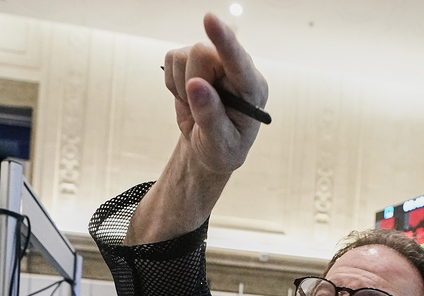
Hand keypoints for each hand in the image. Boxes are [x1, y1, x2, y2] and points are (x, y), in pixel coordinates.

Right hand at [163, 13, 267, 176]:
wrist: (210, 145)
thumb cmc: (223, 147)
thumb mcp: (220, 144)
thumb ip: (210, 117)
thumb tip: (196, 85)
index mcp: (252, 88)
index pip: (239, 61)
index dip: (224, 41)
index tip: (209, 20)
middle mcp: (235, 67)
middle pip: (202, 52)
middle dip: (191, 82)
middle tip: (197, 107)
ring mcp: (215, 60)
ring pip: (184, 55)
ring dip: (181, 86)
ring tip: (195, 105)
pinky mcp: (193, 59)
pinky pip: (171, 59)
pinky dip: (172, 83)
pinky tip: (188, 96)